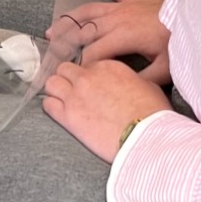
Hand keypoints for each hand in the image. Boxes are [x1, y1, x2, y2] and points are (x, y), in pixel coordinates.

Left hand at [41, 58, 171, 162]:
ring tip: (65, 101)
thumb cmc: (153, 114)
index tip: (92, 86)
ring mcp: (75, 95)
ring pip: (51, 83)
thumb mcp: (148, 86)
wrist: (147, 136)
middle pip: (65, 69)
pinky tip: (60, 113)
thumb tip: (130, 85)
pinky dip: (51, 107)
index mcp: (108, 66)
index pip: (86, 65)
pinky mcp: (68, 116)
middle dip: (68, 79)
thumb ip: (131, 80)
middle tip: (75, 92)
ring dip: (56, 90)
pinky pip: (47, 104)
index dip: (88, 76)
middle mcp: (88, 77)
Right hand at [52, 0, 171, 81]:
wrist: (200, 14)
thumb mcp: (166, 68)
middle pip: (83, 31)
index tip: (75, 75)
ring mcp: (123, 5)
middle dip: (65, 44)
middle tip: (52, 54)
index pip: (93, 53)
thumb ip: (143, 79)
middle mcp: (117, 19)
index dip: (82, 65)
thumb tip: (124, 88)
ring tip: (54, 29)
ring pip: (89, 11)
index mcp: (123, 37)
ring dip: (69, 19)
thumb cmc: (182, 42)